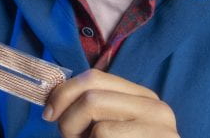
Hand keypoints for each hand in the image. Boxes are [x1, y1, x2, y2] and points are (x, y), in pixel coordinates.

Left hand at [43, 69, 178, 137]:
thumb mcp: (107, 127)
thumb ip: (92, 109)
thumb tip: (54, 100)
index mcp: (143, 98)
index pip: (94, 77)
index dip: (64, 92)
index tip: (49, 113)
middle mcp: (156, 107)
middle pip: (91, 95)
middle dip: (69, 118)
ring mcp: (160, 127)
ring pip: (94, 111)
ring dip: (76, 133)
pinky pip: (103, 132)